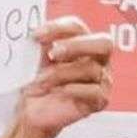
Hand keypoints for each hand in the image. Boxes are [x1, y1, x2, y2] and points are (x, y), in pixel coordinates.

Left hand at [14, 19, 114, 136]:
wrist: (32, 110)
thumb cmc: (37, 80)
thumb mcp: (35, 57)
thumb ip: (41, 42)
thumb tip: (38, 32)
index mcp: (82, 41)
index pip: (77, 27)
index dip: (58, 29)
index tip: (36, 36)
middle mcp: (97, 58)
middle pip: (103, 43)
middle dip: (77, 46)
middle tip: (53, 54)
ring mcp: (102, 79)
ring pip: (92, 69)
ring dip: (62, 73)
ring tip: (42, 81)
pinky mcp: (100, 100)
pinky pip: (95, 91)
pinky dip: (75, 90)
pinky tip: (59, 91)